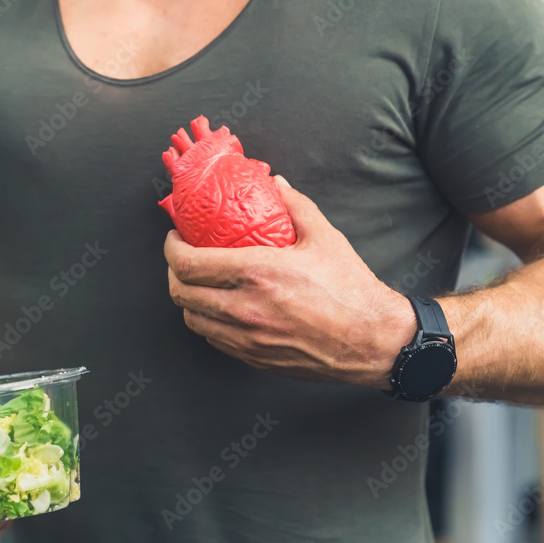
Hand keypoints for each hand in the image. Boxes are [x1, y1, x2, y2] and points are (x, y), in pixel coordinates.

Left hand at [164, 175, 415, 388]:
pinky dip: (207, 322)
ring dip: (188, 300)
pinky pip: (214, 340)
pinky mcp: (253, 358)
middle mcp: (243, 308)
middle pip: (180, 293)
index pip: (188, 264)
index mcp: (256, 273)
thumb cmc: (350, 290)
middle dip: (173, 273)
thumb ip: (296, 206)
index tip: (175, 239)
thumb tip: (277, 184)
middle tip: (182, 259)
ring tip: (197, 284)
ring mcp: (246, 338)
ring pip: (192, 320)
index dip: (172, 249)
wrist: (371, 341)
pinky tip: (218, 309)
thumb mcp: (324, 237)